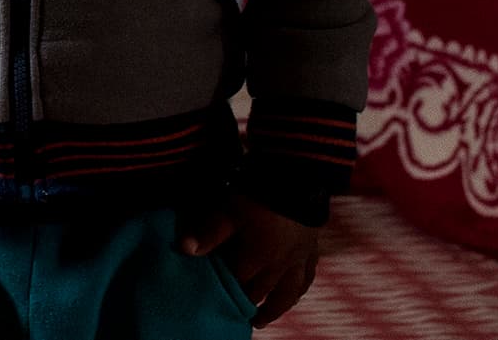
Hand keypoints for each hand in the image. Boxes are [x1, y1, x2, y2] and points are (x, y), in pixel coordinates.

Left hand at [176, 191, 319, 326]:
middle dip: (249, 304)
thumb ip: (209, 232)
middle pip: (263, 291)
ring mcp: (299, 259)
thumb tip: (185, 250)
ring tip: (264, 319)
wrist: (299, 178)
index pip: (238, 281)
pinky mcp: (312, 249)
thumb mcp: (230, 210)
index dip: (226, 290)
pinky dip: (299, 289)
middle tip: (238, 315)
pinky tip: (295, 292)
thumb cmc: (260, 193)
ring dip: (276, 308)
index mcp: (258, 258)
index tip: (215, 297)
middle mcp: (280, 265)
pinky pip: (308, 277)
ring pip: (289, 293)